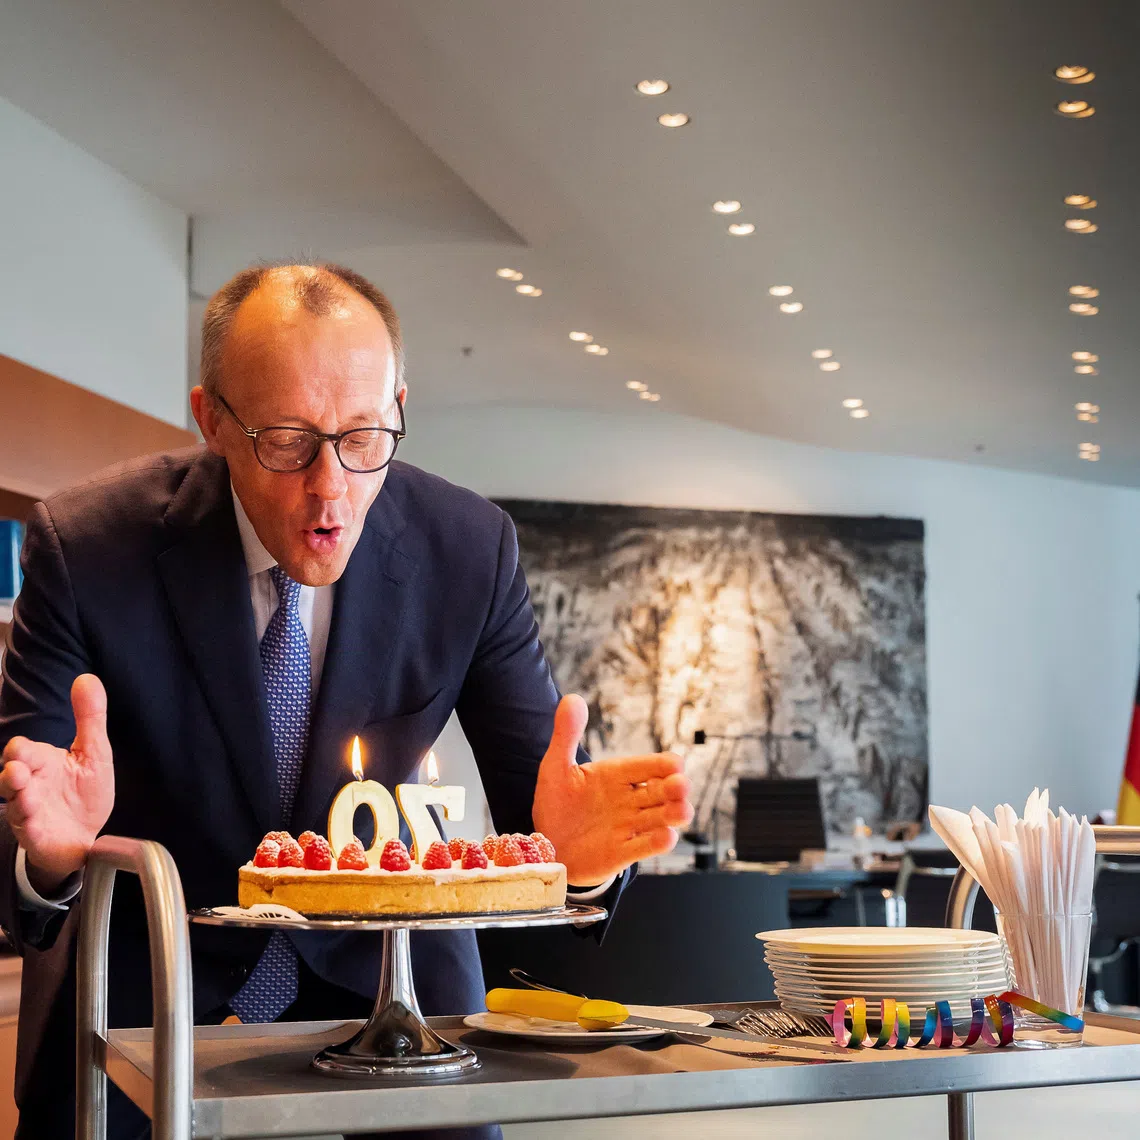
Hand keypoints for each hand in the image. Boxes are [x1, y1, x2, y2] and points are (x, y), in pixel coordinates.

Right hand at [0, 674, 114, 892]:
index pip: (23, 751)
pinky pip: (28, 829)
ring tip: (24, 792)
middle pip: (10, 775)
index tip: (21, 749)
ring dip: (18, 797)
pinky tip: (33, 821)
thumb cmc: (84, 792)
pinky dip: (29, 824)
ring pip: (14, 802)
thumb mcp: (94, 752)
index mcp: (42, 762)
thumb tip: (87, 678)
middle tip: (17, 768)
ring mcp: (29, 810)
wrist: (85, 835)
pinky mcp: (36, 834)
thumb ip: (90, 718)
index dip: (21, 750)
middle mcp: (30, 785)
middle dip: (11, 772)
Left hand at [532, 694, 692, 885]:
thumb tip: (573, 698)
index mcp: (618, 775)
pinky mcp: (621, 852)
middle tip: (680, 786)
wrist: (544, 844)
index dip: (666, 764)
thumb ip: (566, 735)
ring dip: (675, 815)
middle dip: (675, 789)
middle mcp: (630, 800)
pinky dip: (657, 842)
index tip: (674, 765)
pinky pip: (644, 847)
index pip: (651, 765)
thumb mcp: (556, 766)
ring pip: (662, 819)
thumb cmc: (556, 802)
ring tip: (681, 811)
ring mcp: (628, 827)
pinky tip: (665, 836)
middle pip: (663, 791)